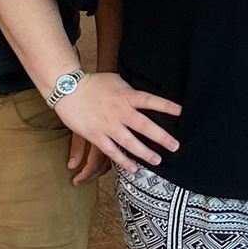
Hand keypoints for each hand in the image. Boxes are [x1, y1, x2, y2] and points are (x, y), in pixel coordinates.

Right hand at [54, 72, 181, 174]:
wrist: (67, 89)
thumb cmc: (92, 83)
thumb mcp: (116, 80)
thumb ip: (130, 90)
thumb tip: (142, 96)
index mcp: (126, 96)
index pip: (150, 100)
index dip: (166, 106)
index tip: (180, 112)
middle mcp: (120, 112)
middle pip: (144, 126)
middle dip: (161, 137)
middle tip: (175, 146)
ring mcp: (108, 125)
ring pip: (130, 142)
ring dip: (145, 153)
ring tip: (157, 161)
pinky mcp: (96, 135)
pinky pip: (112, 151)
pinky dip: (123, 161)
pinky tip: (133, 168)